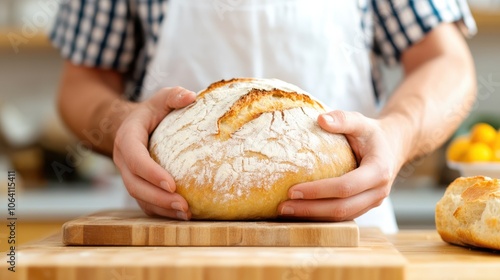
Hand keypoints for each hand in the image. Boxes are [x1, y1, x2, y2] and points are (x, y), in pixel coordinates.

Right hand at [113, 87, 195, 219]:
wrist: (132, 125)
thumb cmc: (152, 112)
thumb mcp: (161, 98)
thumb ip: (174, 96)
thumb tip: (191, 96)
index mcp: (127, 138)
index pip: (135, 158)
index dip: (151, 173)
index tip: (172, 184)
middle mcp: (123, 160)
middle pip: (135, 185)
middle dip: (158, 197)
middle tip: (184, 205)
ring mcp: (128, 175)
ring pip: (139, 197)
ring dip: (161, 208)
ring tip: (186, 214)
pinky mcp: (137, 185)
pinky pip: (145, 203)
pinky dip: (161, 212)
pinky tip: (182, 215)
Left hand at [278, 110, 403, 220]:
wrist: (393, 147)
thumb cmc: (372, 134)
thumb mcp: (361, 122)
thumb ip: (342, 119)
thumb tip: (321, 119)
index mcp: (378, 171)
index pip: (345, 186)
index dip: (319, 190)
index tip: (292, 190)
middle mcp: (378, 192)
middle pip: (342, 208)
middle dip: (311, 209)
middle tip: (283, 207)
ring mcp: (372, 203)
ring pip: (342, 217)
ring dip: (313, 217)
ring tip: (287, 211)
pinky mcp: (364, 207)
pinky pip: (342, 217)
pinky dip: (321, 217)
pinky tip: (301, 212)